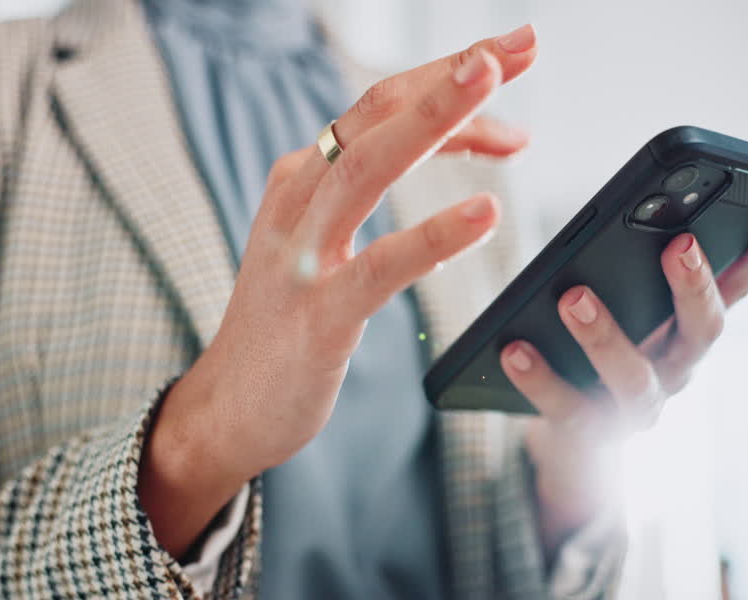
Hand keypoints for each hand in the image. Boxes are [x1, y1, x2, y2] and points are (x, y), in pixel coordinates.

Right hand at [140, 26, 540, 556]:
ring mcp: (301, 257)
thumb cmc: (290, 323)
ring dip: (434, 119)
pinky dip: (434, 236)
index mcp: (303, 180)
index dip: (446, 75)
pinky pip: (380, 267)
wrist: (229, 407)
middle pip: (375, 116)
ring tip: (494, 85)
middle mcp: (297, 202)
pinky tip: (485, 213)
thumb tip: (472, 161)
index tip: (512, 54)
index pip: (380, 108)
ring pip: (368, 168)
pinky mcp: (318, 316)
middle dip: (449, 73)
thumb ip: (384, 196)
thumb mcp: (329, 242)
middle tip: (519, 44)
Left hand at [500, 217, 747, 547]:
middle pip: (702, 334)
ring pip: (634, 379)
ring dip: (607, 337)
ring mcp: (636, 409)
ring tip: (574, 297)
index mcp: (691, 332)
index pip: (739, 287)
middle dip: (694, 289)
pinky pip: (566, 408)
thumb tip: (681, 216)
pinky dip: (539, 379)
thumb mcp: (638, 309)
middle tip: (679, 245)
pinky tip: (512, 348)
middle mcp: (676, 372)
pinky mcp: (589, 434)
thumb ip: (656, 267)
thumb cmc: (608, 354)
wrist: (576, 446)